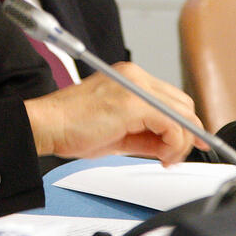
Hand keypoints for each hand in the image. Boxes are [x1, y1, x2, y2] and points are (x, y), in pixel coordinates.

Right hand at [23, 62, 206, 166]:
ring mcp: (136, 88)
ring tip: (163, 158)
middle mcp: (136, 77)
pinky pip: (172, 123)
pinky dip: (173, 143)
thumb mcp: (117, 132)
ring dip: (180, 141)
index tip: (189, 144)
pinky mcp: (135, 103)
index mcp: (130, 78)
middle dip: (186, 133)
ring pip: (182, 113)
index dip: (185, 124)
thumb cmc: (71, 127)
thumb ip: (146, 134)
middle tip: (172, 156)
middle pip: (183, 104)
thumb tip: (168, 145)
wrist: (46, 125)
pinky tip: (160, 155)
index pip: (171, 99)